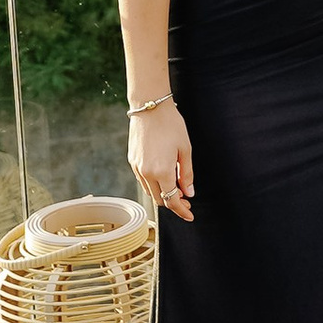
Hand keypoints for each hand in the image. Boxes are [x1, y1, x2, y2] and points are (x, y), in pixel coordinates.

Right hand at [131, 103, 194, 221]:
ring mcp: (136, 167)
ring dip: (163, 193)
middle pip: (160, 199)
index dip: (182, 210)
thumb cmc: (171, 125)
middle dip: (173, 203)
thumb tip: (189, 192)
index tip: (190, 215)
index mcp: (162, 172)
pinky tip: (164, 176)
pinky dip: (154, 183)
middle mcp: (146, 173)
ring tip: (176, 186)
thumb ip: (186, 174)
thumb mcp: (185, 149)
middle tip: (186, 200)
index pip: (172, 200)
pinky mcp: (132, 160)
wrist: (149, 107)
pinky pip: (143, 180)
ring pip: (150, 190)